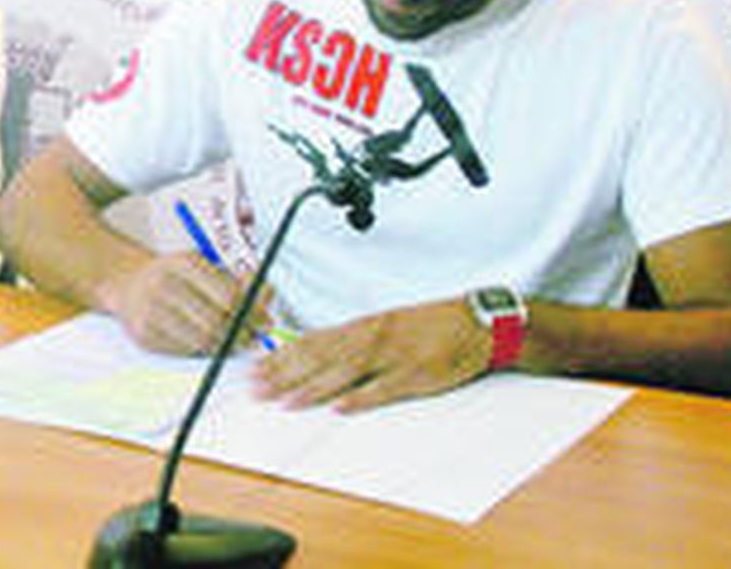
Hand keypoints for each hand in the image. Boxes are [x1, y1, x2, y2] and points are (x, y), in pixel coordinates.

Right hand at [104, 252, 270, 355]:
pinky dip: (201, 350)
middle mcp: (164, 284)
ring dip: (224, 345)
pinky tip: (208, 343)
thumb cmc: (173, 276)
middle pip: (216, 320)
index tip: (265, 323)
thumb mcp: (202, 266)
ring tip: (234, 343)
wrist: (127, 284)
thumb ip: (236, 279)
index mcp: (183, 262)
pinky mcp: (143, 333)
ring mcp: (151, 310)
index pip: (228, 295)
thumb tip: (267, 294)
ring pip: (201, 339)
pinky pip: (183, 350)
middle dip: (242, 334)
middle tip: (253, 339)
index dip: (253, 313)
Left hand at [251, 297, 490, 412]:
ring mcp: (392, 358)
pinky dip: (361, 398)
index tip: (256, 370)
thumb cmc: (428, 326)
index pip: (311, 341)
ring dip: (311, 389)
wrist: (474, 324)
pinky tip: (338, 408)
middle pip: (319, 358)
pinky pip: (383, 389)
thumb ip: (351, 339)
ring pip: (343, 374)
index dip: (281, 357)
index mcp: (362, 326)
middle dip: (284, 375)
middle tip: (256, 389)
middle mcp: (370, 338)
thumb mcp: (384, 325)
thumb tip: (316, 351)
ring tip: (284, 402)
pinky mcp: (415, 376)